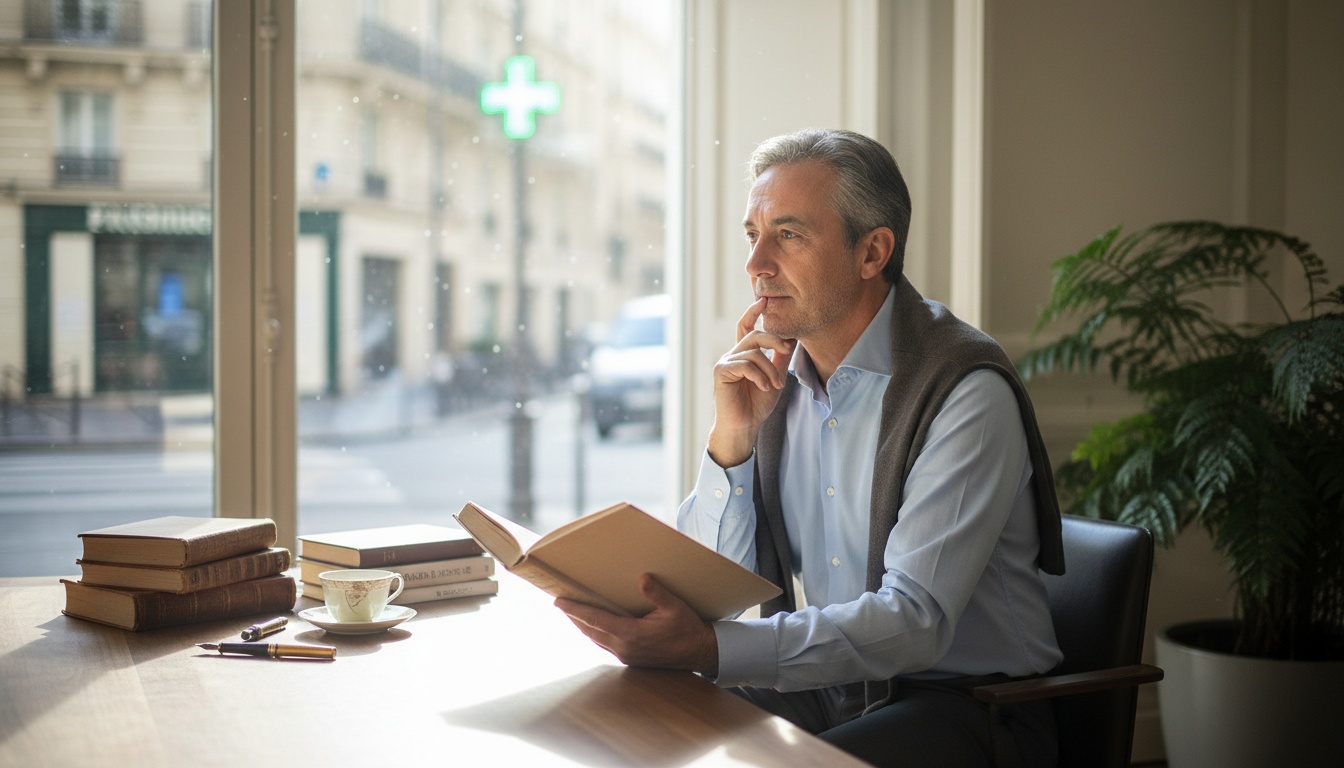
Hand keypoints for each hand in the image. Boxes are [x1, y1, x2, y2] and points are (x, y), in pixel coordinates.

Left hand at [555, 574, 718, 675]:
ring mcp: (626, 656)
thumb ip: (656, 593)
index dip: (575, 610)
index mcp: (631, 635)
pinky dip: (594, 632)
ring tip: (572, 611)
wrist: (700, 653)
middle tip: (559, 602)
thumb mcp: (675, 607)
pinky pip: (604, 644)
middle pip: (589, 630)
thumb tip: (642, 578)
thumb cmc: (688, 629)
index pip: (595, 620)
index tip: (558, 601)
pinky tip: (593, 625)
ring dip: (582, 625)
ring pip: (595, 639)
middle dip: (573, 616)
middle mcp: (624, 648)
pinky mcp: (630, 659)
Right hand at [707, 298, 795, 466]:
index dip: (753, 312)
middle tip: (787, 348)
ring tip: (775, 385)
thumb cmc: (757, 404)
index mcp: (745, 354)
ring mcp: (725, 362)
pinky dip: (759, 376)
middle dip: (774, 339)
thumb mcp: (775, 376)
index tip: (763, 300)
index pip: (747, 326)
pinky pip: (745, 364)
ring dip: (770, 368)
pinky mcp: (721, 372)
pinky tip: (764, 387)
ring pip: (753, 352)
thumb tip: (792, 338)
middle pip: (755, 334)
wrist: (744, 426)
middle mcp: (733, 354)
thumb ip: (780, 358)